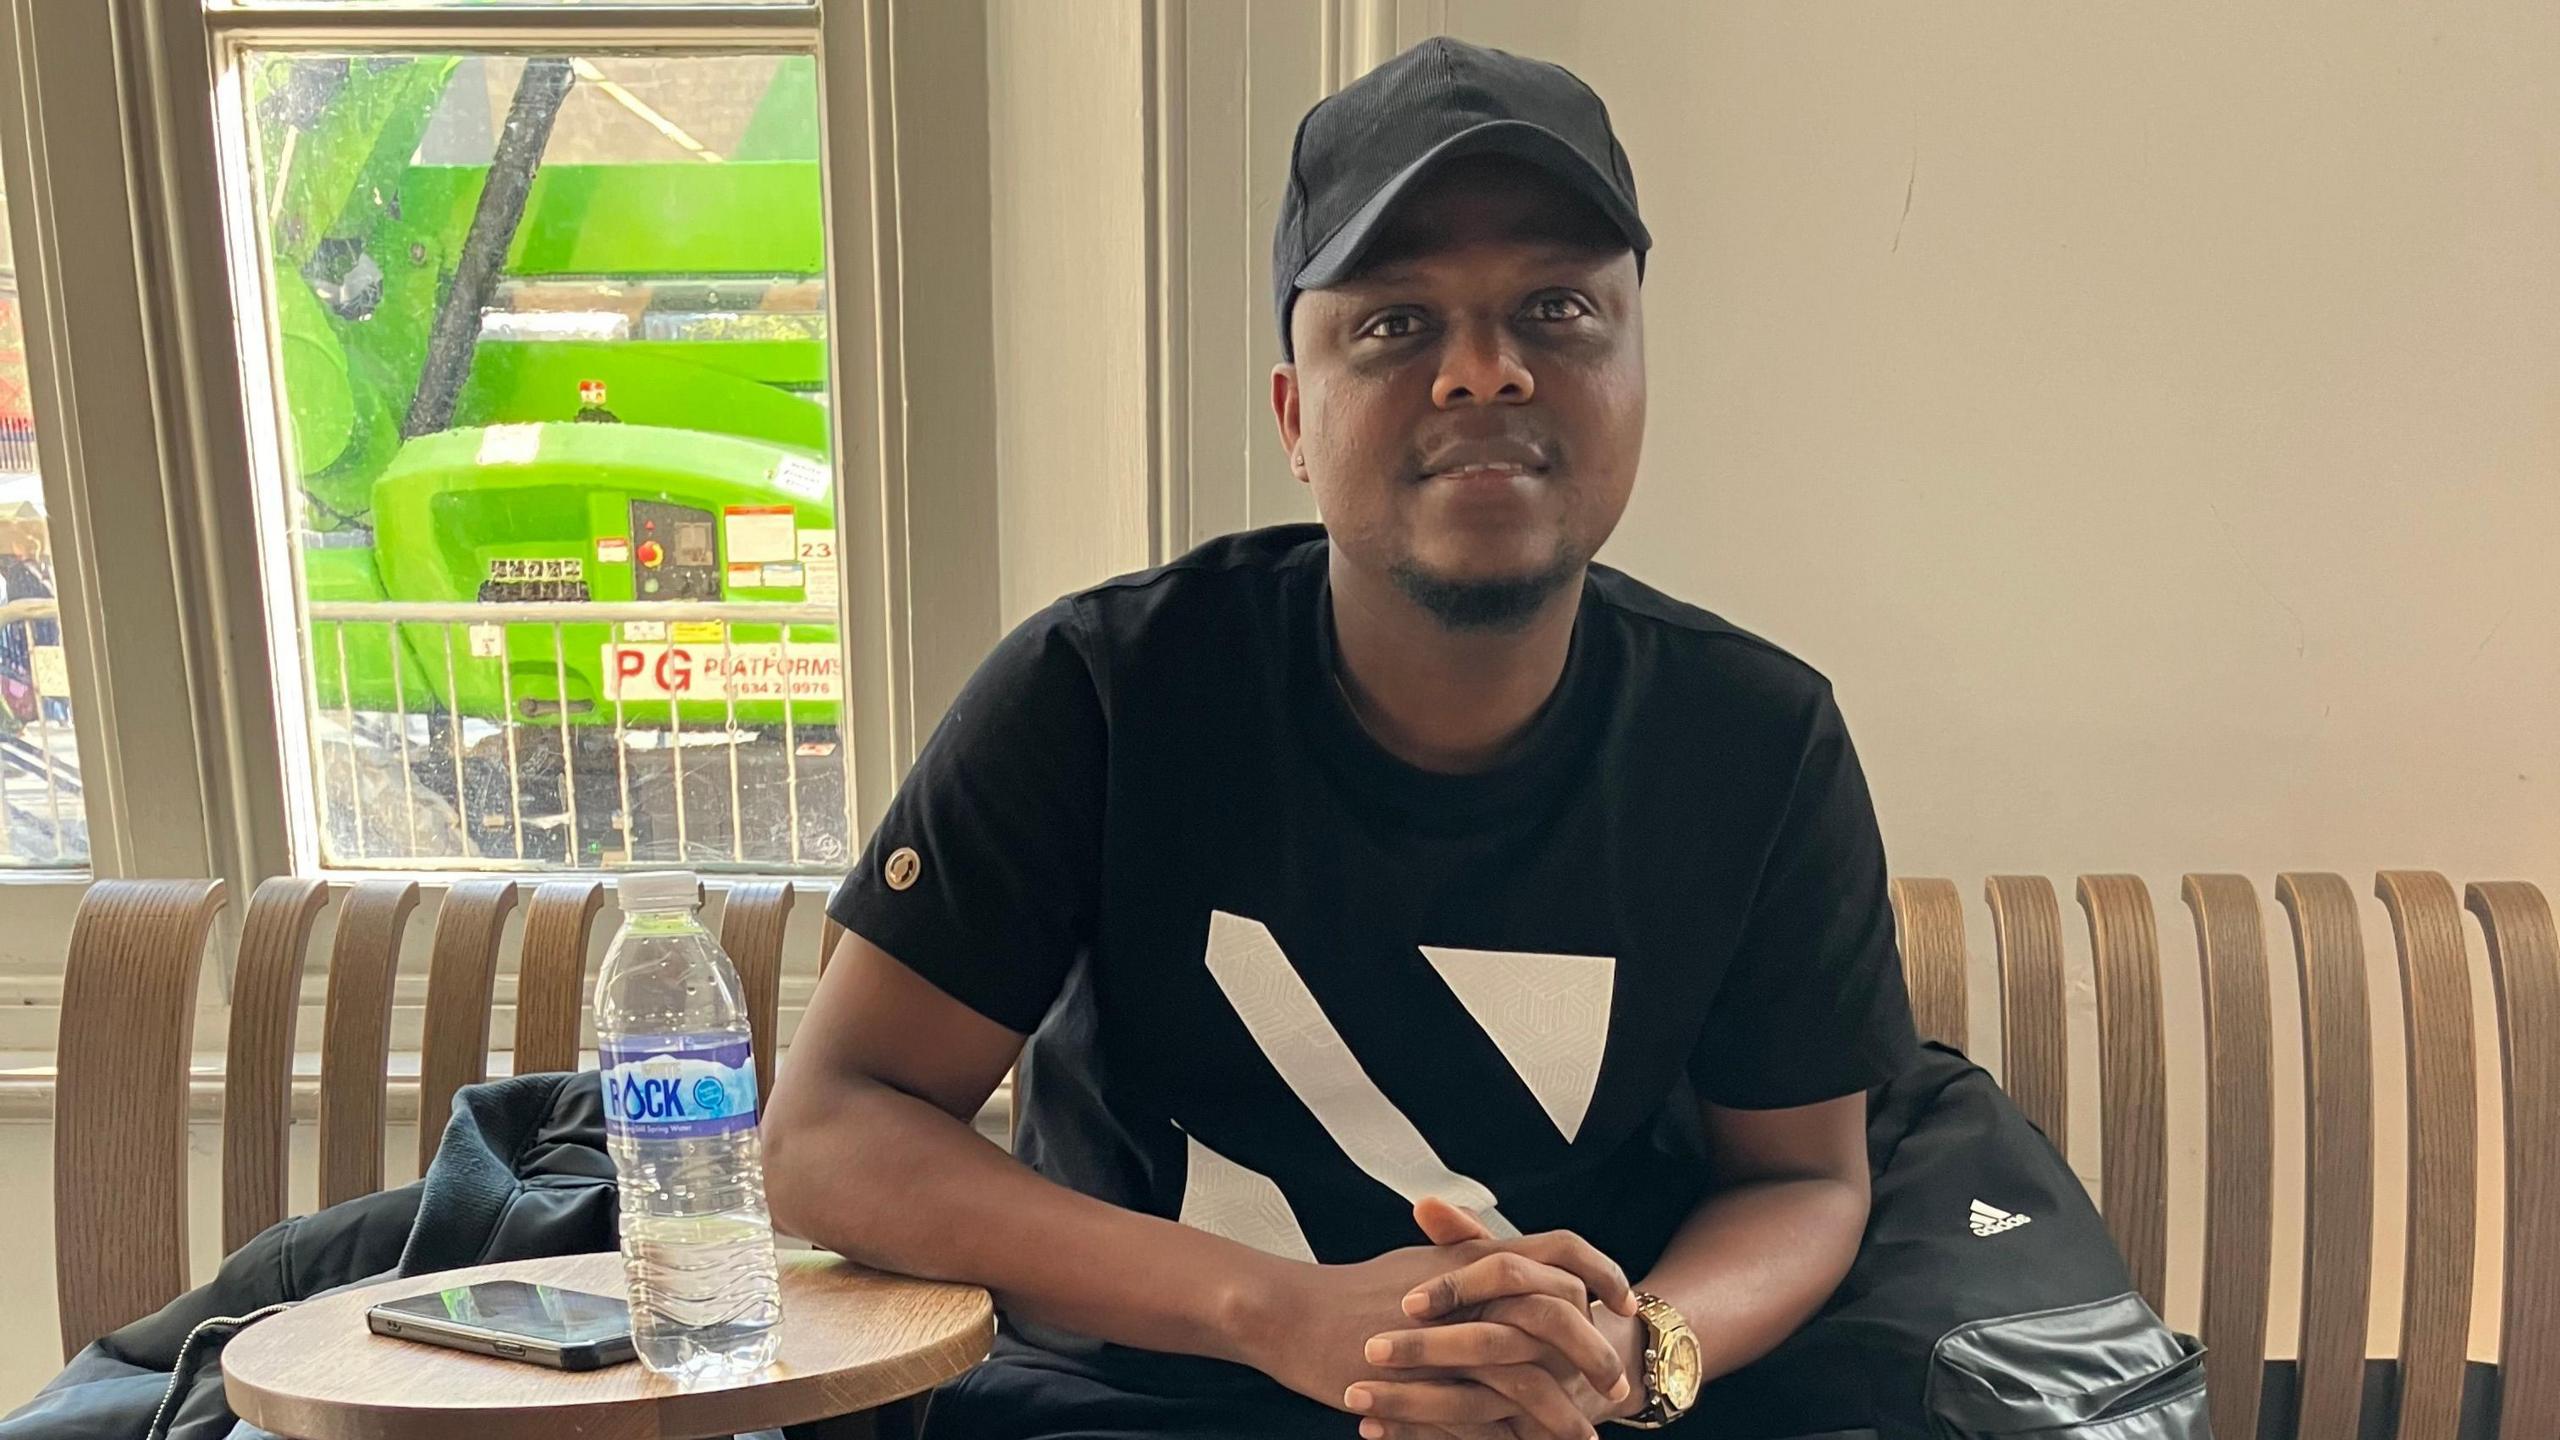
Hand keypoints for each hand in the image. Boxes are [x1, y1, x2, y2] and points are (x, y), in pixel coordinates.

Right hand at [1237, 1221, 1633, 1436]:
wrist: (1289, 1312)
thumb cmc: (1350, 1292)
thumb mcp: (1418, 1267)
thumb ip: (1466, 1260)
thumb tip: (1505, 1260)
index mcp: (1473, 1260)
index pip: (1559, 1251)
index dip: (1599, 1272)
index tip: (1621, 1301)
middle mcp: (1469, 1294)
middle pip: (1556, 1318)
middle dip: (1593, 1355)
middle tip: (1613, 1386)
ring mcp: (1447, 1341)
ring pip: (1527, 1379)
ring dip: (1562, 1414)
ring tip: (1585, 1438)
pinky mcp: (1424, 1387)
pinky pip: (1483, 1421)